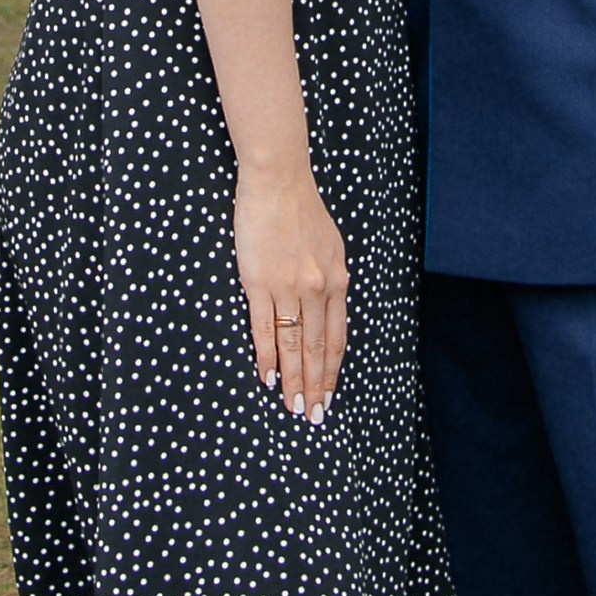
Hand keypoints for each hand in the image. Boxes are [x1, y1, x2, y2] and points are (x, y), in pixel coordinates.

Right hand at [236, 169, 348, 420]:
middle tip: (313, 415)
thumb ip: (329, 280)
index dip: (332, 370)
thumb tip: (326, 310)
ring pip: (292, 345)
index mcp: (336, 281)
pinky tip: (267, 376)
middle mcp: (317, 289)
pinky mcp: (258, 282)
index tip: (329, 394)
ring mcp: (287, 287)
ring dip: (292, 380)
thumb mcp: (330, 247)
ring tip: (292, 406)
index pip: (336, 338)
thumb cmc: (301, 210)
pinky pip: (264, 329)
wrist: (277, 181)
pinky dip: (267, 356)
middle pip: (316, 349)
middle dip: (315, 386)